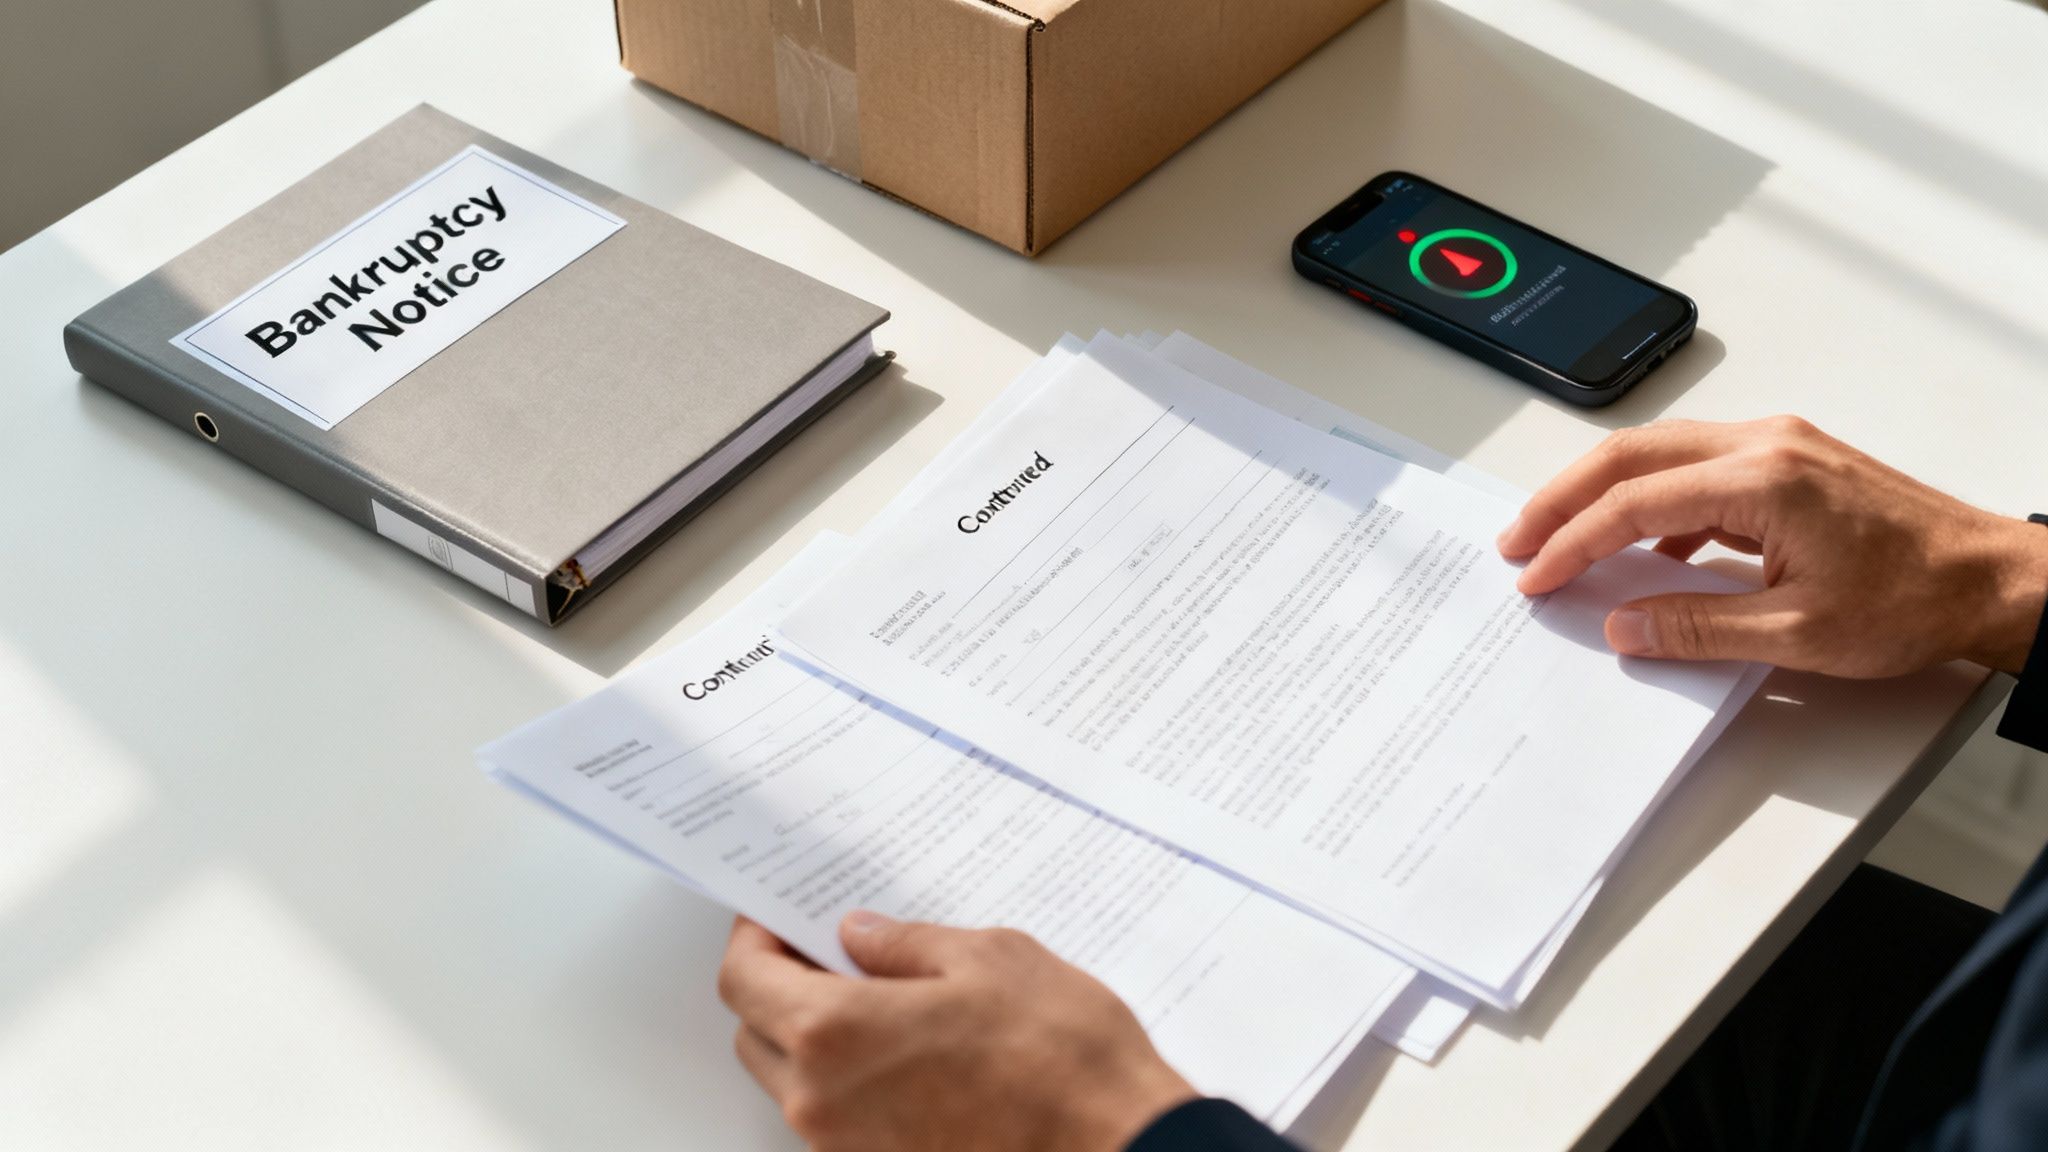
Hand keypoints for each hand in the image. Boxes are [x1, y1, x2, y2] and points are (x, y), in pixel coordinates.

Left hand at [717, 913, 1196, 1151]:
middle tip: (825, 951)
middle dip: (778, 987)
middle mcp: (824, 1102)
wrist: (1117, 1146)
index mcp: (835, 1034)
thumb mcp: (989, 958)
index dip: (753, 940)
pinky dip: (851, 1079)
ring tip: (880, 997)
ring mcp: (849, 1147)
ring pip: (794, 1083)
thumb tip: (861, 937)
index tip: (775, 919)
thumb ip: (906, 945)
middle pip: (757, 1034)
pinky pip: (839, 1118)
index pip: (744, 981)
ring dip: (814, 1037)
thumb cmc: (1061, 1058)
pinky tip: (909, 1048)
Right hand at [1496, 417, 2047, 677]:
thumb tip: (1627, 626)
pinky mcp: (1788, 462)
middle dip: (1563, 498)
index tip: (1537, 575)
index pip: (1635, 503)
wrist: (1991, 579)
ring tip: (1560, 537)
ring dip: (1602, 494)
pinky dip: (1652, 500)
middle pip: (1631, 454)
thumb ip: (1697, 628)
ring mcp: (1778, 447)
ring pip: (1659, 453)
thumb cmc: (1916, 598)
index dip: (1574, 542)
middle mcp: (1765, 445)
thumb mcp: (1798, 633)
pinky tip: (1645, 546)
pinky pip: (1696, 468)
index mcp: (1763, 478)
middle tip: (1518, 540)